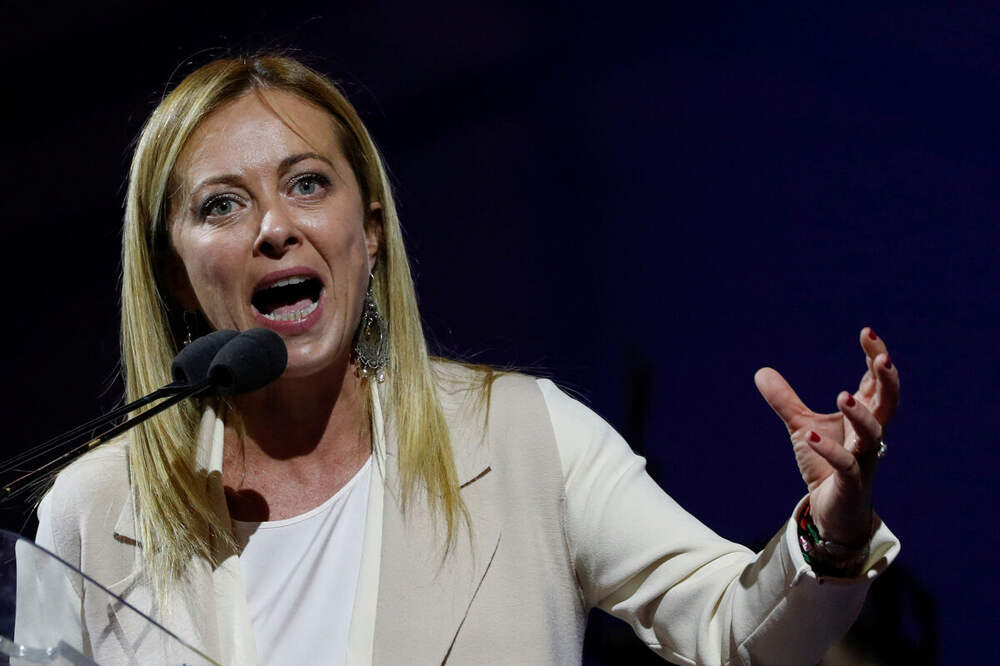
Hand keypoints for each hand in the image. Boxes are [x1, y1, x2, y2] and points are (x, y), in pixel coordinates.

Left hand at [754, 327, 898, 544]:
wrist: (832, 514)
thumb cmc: (826, 467)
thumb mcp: (803, 428)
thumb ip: (785, 401)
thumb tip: (761, 371)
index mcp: (864, 417)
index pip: (877, 383)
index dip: (876, 358)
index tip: (866, 333)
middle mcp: (869, 436)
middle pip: (889, 403)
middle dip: (887, 380)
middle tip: (881, 359)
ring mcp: (864, 460)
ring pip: (874, 434)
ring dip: (860, 414)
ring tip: (842, 395)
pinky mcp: (852, 484)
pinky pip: (846, 466)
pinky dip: (829, 450)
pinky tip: (809, 436)